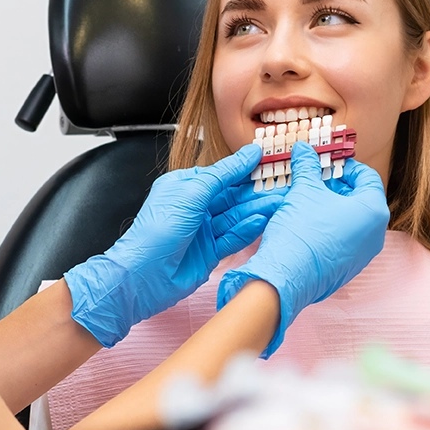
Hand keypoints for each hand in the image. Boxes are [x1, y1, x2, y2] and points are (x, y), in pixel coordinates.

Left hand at [64, 144, 281, 347]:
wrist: (144, 275)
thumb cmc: (159, 229)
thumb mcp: (192, 193)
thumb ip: (223, 174)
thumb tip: (248, 154)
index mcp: (185, 186)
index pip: (221, 173)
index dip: (244, 168)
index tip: (270, 159)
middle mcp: (195, 206)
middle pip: (232, 196)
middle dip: (256, 191)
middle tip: (285, 184)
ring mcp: (203, 230)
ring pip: (236, 216)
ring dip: (257, 209)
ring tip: (281, 203)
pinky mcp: (210, 252)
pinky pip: (233, 237)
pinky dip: (247, 230)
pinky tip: (263, 221)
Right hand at [216, 142, 389, 357]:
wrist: (285, 277)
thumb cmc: (301, 232)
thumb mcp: (303, 191)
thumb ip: (307, 166)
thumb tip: (304, 149)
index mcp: (373, 211)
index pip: (367, 177)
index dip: (345, 165)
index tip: (326, 162)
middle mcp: (375, 234)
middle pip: (360, 199)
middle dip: (335, 186)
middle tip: (313, 179)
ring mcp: (363, 255)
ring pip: (351, 221)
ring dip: (330, 207)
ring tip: (305, 200)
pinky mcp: (347, 269)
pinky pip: (343, 240)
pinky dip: (328, 227)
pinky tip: (305, 224)